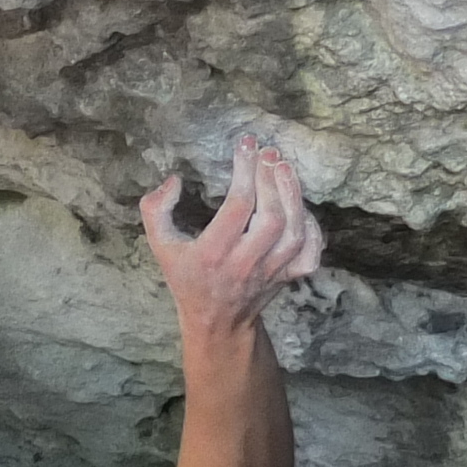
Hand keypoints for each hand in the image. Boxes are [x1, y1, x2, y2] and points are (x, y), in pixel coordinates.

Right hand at [141, 134, 325, 341]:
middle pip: (271, 217)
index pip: (238, 206)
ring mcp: (271, 272)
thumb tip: (174, 181)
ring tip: (283, 167)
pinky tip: (300, 206)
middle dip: (271, 179)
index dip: (244, 170)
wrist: (217, 322)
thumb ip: (155, 211)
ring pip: (293, 233)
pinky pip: (309, 253)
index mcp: (213, 253)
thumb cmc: (187, 278)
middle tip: (268, 151)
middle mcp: (245, 264)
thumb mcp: (160, 246)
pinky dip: (311, 228)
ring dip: (293, 196)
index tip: (245, 144)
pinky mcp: (288, 277)